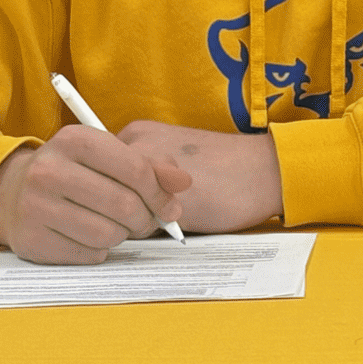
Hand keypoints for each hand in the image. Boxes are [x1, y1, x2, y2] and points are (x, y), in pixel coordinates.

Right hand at [0, 126, 191, 264]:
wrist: (13, 191)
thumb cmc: (75, 171)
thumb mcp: (108, 155)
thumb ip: (152, 165)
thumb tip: (184, 182)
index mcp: (75, 140)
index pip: (136, 169)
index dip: (161, 193)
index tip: (169, 206)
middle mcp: (49, 170)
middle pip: (124, 205)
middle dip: (145, 219)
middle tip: (146, 221)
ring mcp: (34, 206)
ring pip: (108, 234)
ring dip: (122, 235)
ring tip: (115, 225)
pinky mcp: (31, 239)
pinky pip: (88, 254)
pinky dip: (99, 249)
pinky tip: (89, 235)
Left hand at [116, 120, 283, 233]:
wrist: (267, 169)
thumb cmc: (225, 167)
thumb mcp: (173, 160)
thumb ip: (140, 175)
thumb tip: (107, 206)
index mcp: (136, 133)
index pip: (95, 172)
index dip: (112, 192)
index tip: (140, 198)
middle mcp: (134, 146)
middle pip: (100, 190)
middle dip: (121, 207)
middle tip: (158, 209)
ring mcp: (145, 170)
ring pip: (116, 209)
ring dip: (136, 220)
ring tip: (173, 213)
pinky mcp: (161, 198)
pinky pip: (137, 226)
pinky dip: (152, 230)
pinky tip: (180, 220)